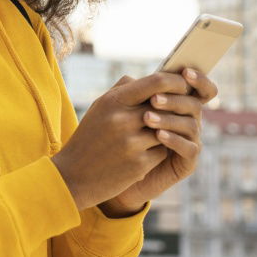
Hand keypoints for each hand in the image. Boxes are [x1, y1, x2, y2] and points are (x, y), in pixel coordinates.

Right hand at [51, 71, 199, 211]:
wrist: (73, 176)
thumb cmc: (89, 137)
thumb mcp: (99, 108)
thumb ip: (124, 90)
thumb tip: (151, 80)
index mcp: (114, 101)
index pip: (156, 83)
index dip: (175, 82)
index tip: (183, 85)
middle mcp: (123, 120)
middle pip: (166, 107)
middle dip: (173, 109)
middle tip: (178, 110)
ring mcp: (132, 143)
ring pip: (167, 130)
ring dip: (163, 133)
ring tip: (150, 136)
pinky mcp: (139, 165)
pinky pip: (162, 152)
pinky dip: (157, 152)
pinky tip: (143, 155)